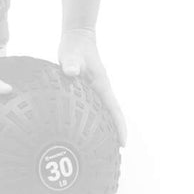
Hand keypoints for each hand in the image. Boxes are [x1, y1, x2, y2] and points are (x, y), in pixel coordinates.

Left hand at [59, 27, 126, 146]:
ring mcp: (92, 90)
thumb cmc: (75, 47)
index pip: (113, 109)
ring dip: (101, 128)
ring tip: (95, 149)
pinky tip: (76, 130)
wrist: (76, 38)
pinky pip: (88, 108)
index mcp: (101, 85)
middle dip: (113, 133)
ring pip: (100, 113)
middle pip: (110, 115)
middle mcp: (99, 90)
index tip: (123, 144)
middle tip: (110, 155)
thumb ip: (71, 63)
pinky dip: (86, 120)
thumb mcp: (72, 54)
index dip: (119, 126)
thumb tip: (71, 72)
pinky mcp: (84, 90)